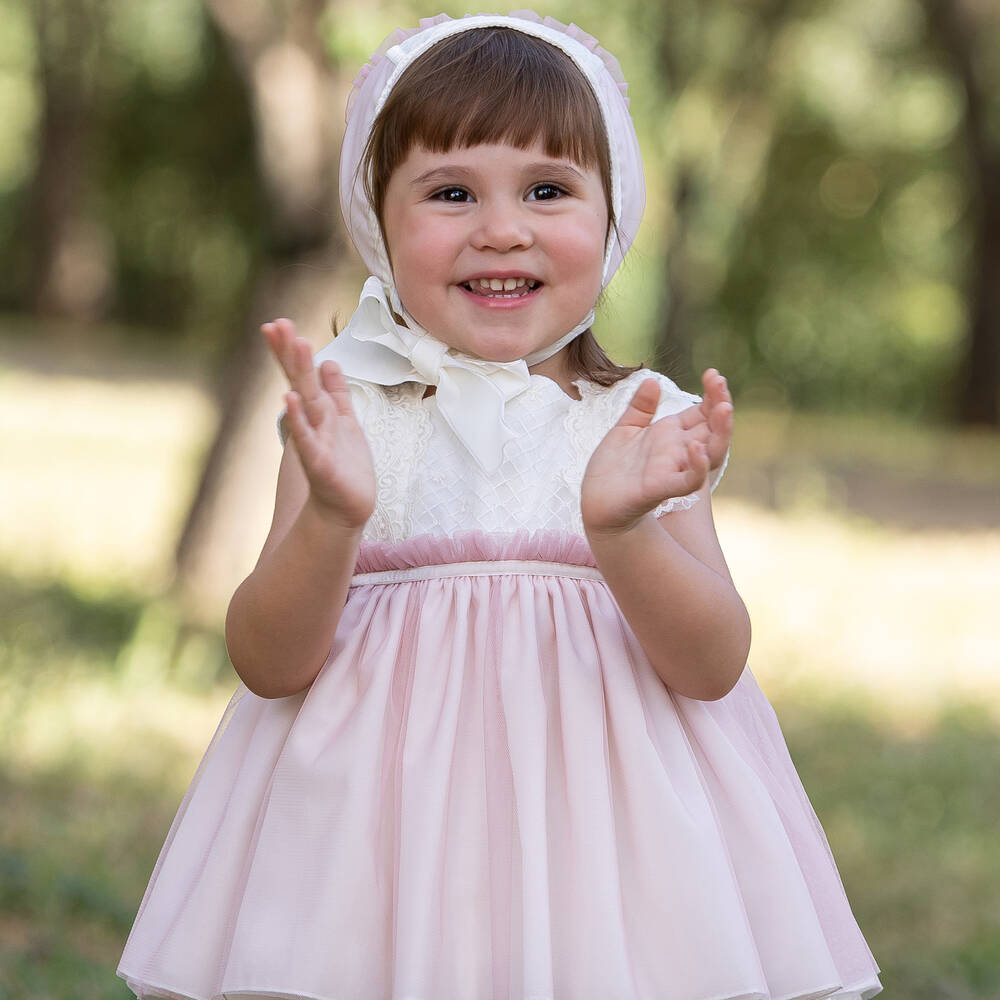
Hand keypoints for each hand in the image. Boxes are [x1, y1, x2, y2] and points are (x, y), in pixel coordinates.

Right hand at [262, 318, 376, 529]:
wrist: (347, 508)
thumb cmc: (345, 466)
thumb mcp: (345, 421)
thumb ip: (336, 393)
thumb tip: (329, 362)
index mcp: (321, 411)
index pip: (303, 375)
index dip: (292, 351)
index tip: (278, 323)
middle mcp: (314, 422)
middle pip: (301, 382)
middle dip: (291, 353)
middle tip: (278, 323)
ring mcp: (314, 441)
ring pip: (308, 402)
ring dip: (301, 374)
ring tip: (296, 346)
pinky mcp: (319, 464)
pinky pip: (308, 439)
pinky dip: (300, 420)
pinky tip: (291, 399)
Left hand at [581, 369, 733, 535]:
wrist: (595, 502)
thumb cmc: (612, 469)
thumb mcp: (625, 430)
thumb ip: (640, 407)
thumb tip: (652, 380)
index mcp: (671, 435)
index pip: (702, 412)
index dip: (712, 394)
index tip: (713, 373)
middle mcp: (678, 451)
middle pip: (712, 429)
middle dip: (721, 405)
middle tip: (720, 383)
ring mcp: (672, 470)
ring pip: (710, 454)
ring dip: (720, 432)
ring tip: (723, 408)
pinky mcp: (661, 489)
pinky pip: (687, 481)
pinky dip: (696, 467)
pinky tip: (696, 448)